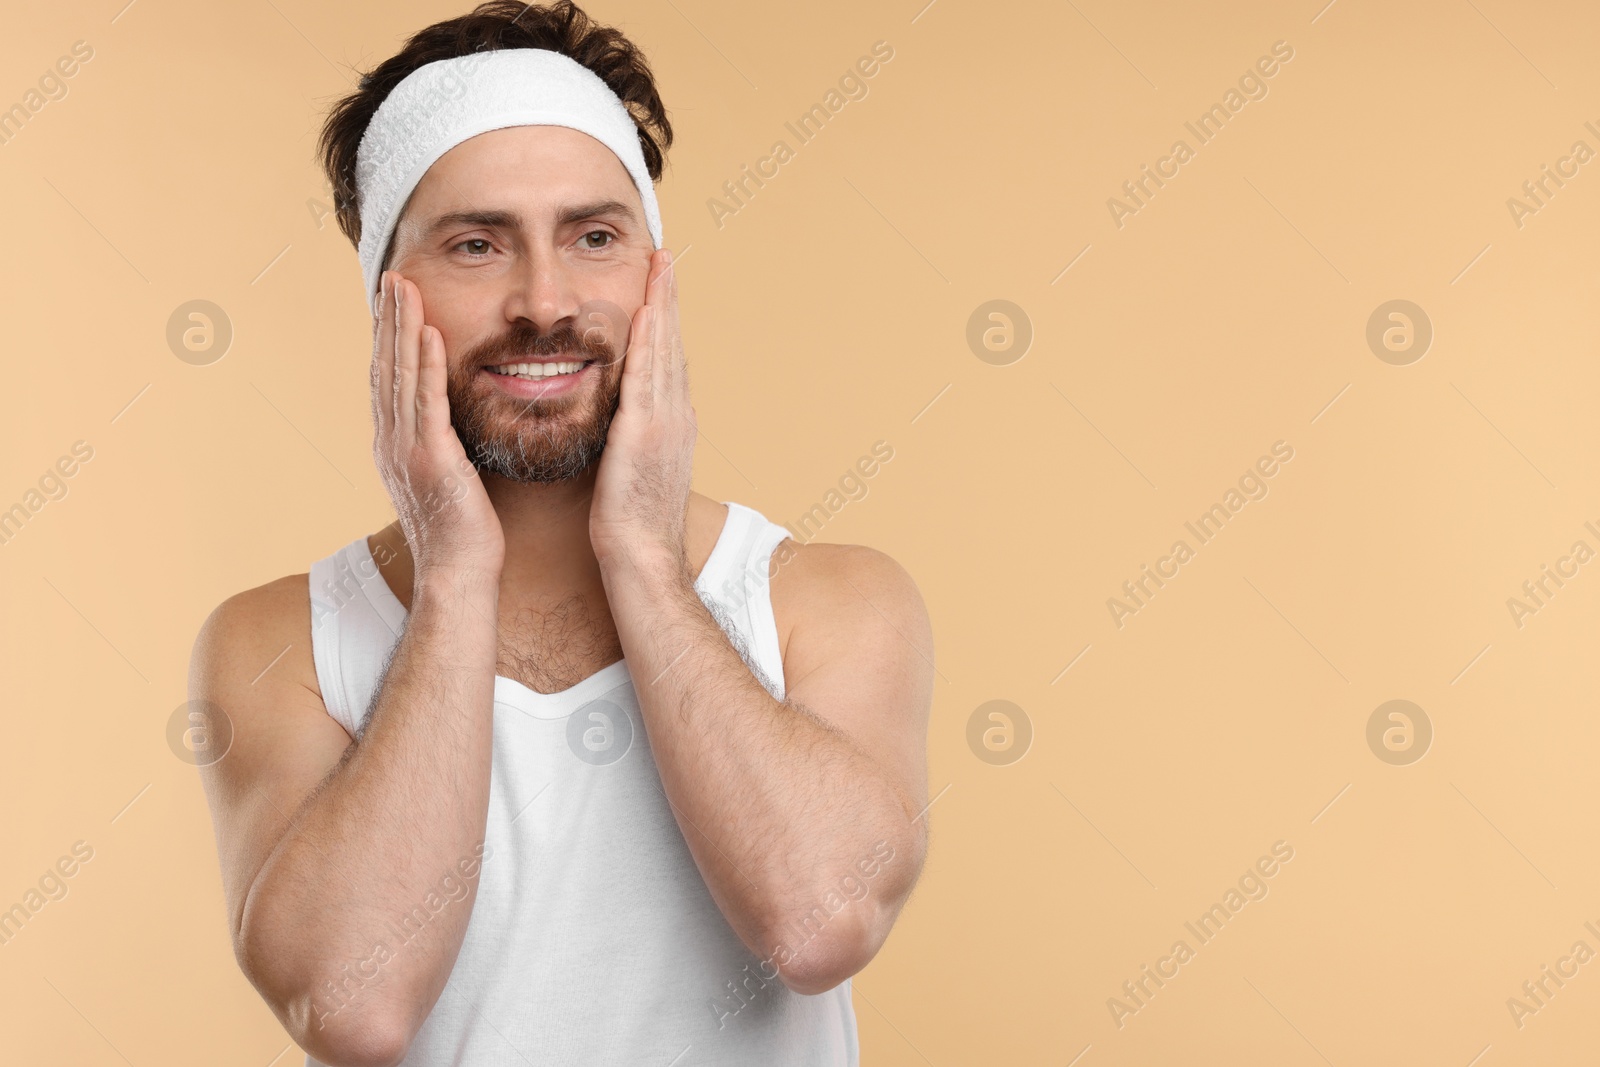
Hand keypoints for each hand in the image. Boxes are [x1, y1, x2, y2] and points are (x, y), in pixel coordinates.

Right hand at [372, 269, 504, 589]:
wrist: (459, 573)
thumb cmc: (463, 531)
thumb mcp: (447, 477)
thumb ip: (441, 443)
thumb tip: (450, 421)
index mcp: (394, 443)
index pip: (388, 377)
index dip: (388, 335)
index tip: (393, 299)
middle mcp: (391, 441)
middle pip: (385, 366)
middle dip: (388, 318)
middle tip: (391, 275)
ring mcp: (406, 449)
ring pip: (401, 375)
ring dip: (402, 326)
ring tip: (405, 286)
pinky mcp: (431, 459)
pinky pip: (427, 402)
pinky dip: (426, 364)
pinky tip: (431, 332)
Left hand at [590, 247, 695, 570]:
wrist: (641, 558)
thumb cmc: (629, 527)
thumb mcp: (631, 473)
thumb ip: (628, 442)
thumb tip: (616, 425)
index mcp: (671, 426)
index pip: (668, 362)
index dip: (665, 322)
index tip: (658, 288)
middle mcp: (676, 417)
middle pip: (673, 345)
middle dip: (668, 299)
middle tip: (665, 257)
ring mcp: (666, 422)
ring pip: (665, 350)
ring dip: (662, 304)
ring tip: (659, 266)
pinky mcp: (646, 431)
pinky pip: (647, 374)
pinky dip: (649, 340)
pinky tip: (644, 311)